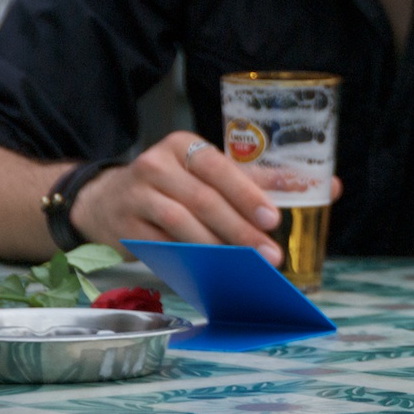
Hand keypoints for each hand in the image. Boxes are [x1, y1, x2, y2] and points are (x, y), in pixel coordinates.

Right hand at [70, 131, 282, 264]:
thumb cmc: (170, 183)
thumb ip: (253, 178)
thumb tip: (309, 184)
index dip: (247, 194)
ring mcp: (136, 195)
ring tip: (243, 263)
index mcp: (184, 146)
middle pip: (204, 200)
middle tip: (268, 252)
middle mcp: (156, 164)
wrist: (104, 199)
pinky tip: (208, 267)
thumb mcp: (206, 172)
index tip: (273, 218)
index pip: (219, 168)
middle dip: (240, 229)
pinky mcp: (123, 226)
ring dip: (216, 246)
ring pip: (181, 223)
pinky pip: (160, 244)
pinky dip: (186, 256)